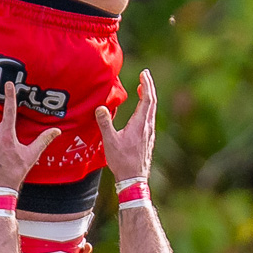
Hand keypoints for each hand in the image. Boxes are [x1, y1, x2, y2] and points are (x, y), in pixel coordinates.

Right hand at [96, 69, 155, 187]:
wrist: (134, 179)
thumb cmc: (122, 161)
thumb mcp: (110, 141)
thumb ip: (105, 123)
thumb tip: (100, 107)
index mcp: (140, 124)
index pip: (147, 99)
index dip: (146, 85)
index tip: (144, 73)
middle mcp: (147, 127)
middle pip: (152, 102)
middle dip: (148, 87)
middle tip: (145, 75)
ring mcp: (149, 134)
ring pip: (151, 111)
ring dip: (148, 97)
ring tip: (142, 89)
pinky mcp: (147, 140)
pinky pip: (149, 118)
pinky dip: (146, 108)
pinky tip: (142, 111)